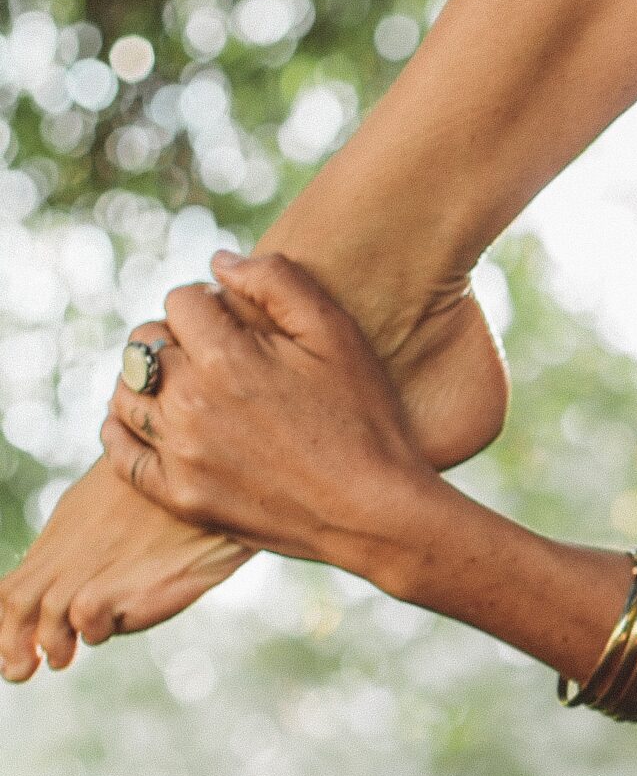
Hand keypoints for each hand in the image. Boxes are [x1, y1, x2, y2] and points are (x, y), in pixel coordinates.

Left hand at [0, 264, 504, 682]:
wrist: (376, 514)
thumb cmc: (366, 420)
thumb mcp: (339, 336)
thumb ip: (279, 282)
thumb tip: (220, 262)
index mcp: (226, 356)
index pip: (182, 299)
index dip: (214, 304)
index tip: (244, 325)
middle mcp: (190, 402)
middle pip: (146, 341)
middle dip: (180, 337)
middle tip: (223, 358)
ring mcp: (180, 453)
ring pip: (125, 390)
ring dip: (150, 379)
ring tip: (192, 388)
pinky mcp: (180, 496)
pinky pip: (120, 451)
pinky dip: (125, 429)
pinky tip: (154, 422)